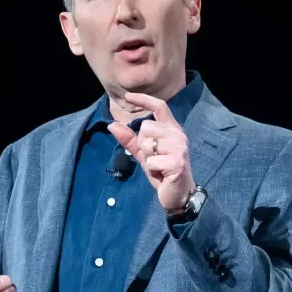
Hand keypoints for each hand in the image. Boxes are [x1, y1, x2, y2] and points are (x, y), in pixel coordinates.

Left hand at [107, 92, 194, 211]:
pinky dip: (151, 169)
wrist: (178, 194)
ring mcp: (179, 147)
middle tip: (153, 158)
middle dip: (143, 144)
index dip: (143, 99)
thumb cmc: (162, 172)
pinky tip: (161, 174)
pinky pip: (151, 161)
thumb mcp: (144, 154)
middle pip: (146, 126)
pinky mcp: (177, 162)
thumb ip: (130, 139)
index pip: (160, 107)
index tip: (128, 96)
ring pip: (147, 143)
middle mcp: (178, 134)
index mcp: (172, 129)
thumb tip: (112, 125)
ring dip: (147, 157)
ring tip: (158, 166)